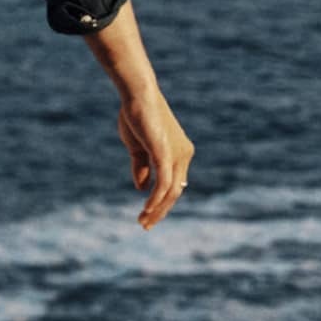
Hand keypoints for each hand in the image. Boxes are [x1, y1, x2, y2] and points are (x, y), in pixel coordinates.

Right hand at [117, 89, 194, 229]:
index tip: (148, 214)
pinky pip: (164, 183)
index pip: (175, 184)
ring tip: (143, 221)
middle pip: (175, 191)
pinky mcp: (166, 153)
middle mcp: (183, 154)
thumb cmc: (136, 116)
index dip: (162, 201)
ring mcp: (177, 154)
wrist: (137, 96)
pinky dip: (155, 198)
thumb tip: (142, 189)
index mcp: (179, 152)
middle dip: (160, 210)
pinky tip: (147, 209)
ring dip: (157, 209)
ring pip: (171, 191)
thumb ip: (141, 168)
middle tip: (145, 225)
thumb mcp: (137, 148)